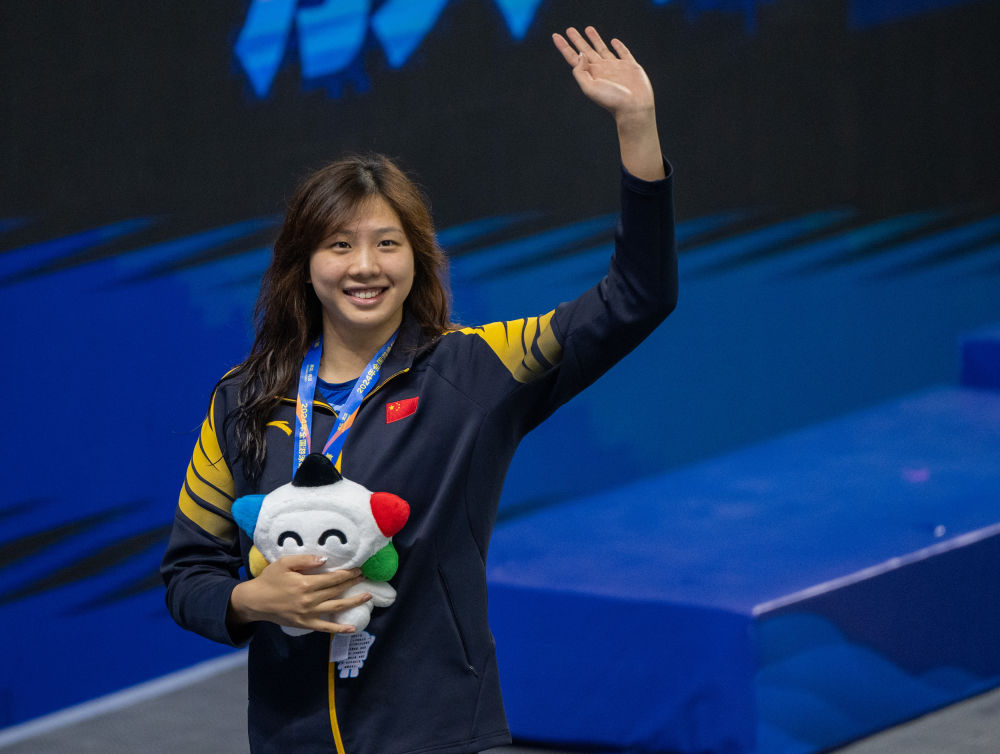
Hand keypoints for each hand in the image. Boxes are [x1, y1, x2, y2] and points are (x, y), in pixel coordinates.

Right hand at [228, 555, 371, 633]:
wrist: (254, 601)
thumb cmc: (269, 579)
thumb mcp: (284, 563)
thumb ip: (305, 560)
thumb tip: (325, 560)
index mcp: (305, 584)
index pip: (333, 578)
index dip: (348, 574)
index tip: (358, 569)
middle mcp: (309, 600)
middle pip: (337, 591)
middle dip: (353, 583)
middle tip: (365, 577)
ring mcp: (308, 614)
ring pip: (336, 608)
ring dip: (354, 602)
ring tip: (368, 596)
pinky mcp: (305, 624)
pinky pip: (325, 627)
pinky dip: (339, 629)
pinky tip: (352, 628)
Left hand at [552, 26, 664, 180]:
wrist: (634, 108)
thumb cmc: (612, 100)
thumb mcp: (590, 88)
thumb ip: (581, 71)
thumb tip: (581, 54)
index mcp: (590, 75)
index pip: (573, 58)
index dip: (564, 46)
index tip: (555, 36)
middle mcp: (601, 70)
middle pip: (586, 51)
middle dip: (577, 40)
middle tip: (569, 29)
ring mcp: (616, 67)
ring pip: (602, 49)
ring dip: (595, 39)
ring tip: (588, 29)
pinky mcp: (630, 66)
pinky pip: (623, 53)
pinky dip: (619, 46)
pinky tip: (614, 41)